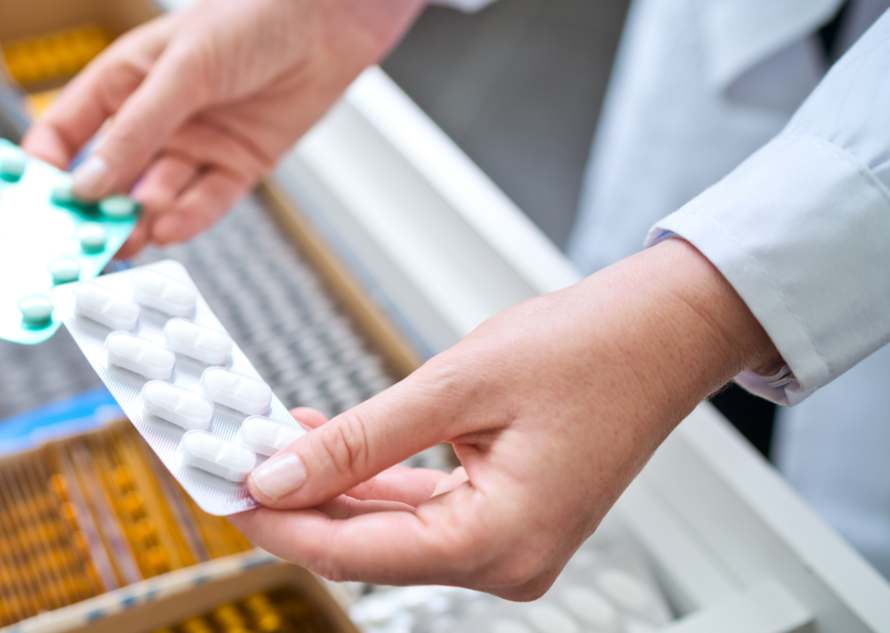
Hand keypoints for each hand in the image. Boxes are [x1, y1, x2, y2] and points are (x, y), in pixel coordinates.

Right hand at [21, 0, 443, 255]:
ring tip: (122, 243)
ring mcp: (195, 144)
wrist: (331, 14)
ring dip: (137, 222)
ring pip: (153, 198)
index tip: (34, 204)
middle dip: (92, 211)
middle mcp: (156, 118)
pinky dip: (187, 219)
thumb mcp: (181, 70)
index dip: (46, 168)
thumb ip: (135, 130)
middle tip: (76, 245)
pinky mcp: (237, 165)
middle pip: (108, 177)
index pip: (65, 132)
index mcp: (123, 82)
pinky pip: (204, 202)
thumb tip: (86, 184)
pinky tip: (169, 229)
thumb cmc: (250, 13)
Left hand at [228, 239, 780, 598]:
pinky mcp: (503, 515)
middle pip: (366, 547)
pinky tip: (323, 439)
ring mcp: (506, 542)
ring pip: (386, 528)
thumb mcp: (455, 387)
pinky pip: (416, 507)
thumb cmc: (590, 350)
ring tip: (269, 438)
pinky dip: (368, 476)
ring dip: (327, 485)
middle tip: (235, 459)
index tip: (226, 490)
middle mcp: (506, 560)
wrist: (663, 330)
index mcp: (501, 543)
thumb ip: (360, 440)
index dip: (280, 523)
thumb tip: (282, 474)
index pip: (355, 553)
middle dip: (296, 502)